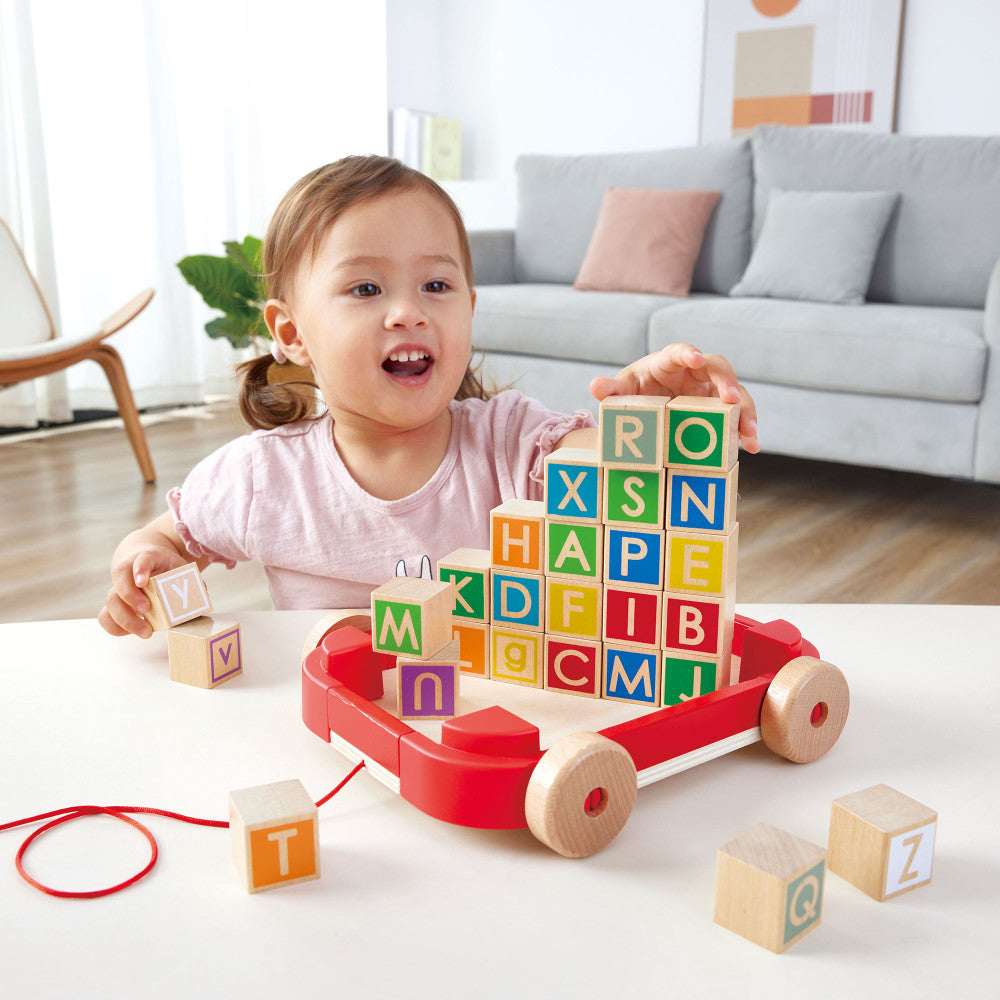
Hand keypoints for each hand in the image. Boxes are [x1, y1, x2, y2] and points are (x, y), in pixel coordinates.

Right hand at [98, 547, 190, 637]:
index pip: (142, 558)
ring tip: (146, 631)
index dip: (141, 568)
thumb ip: (192, 581)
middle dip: (130, 596)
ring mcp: (118, 588)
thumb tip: (200, 595)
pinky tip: (133, 632)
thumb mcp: (181, 569)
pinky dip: (117, 627)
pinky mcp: (115, 604)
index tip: (143, 581)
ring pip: (110, 601)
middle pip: (120, 579)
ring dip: (125, 618)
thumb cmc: (168, 569)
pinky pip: (106, 616)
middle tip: (146, 610)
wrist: (148, 563)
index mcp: (148, 557)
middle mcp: (128, 571)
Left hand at [590, 342, 758, 453]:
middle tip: (732, 401)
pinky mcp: (717, 410)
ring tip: (750, 433)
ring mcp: (709, 391)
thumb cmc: (634, 392)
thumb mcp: (622, 392)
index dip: (688, 353)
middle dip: (727, 382)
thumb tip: (596, 386)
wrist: (645, 409)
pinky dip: (744, 430)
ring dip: (745, 411)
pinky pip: (736, 417)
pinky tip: (751, 446)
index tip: (696, 357)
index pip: (679, 351)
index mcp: (668, 362)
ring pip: (735, 393)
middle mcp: (694, 373)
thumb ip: (611, 390)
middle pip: (718, 368)